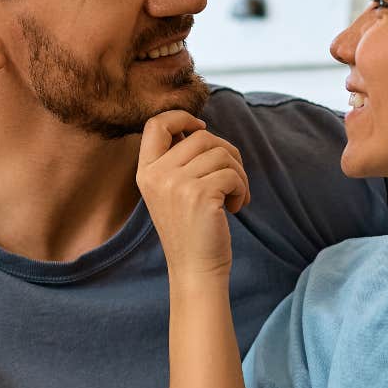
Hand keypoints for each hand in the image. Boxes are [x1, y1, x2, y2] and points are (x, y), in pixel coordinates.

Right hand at [136, 111, 250, 280]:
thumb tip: (200, 128)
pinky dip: (241, 189)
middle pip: (202, 137)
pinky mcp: (200, 194)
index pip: (157, 124)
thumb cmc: (191, 230)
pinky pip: (232, 174)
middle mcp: (157, 175)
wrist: (195, 270)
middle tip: (233, 180)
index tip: (202, 128)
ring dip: (238, 175)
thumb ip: (179, 160)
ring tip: (234, 197)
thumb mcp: (173, 192)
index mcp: (145, 172)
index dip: (182, 117)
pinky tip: (234, 208)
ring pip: (222, 154)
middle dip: (227, 154)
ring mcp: (177, 184)